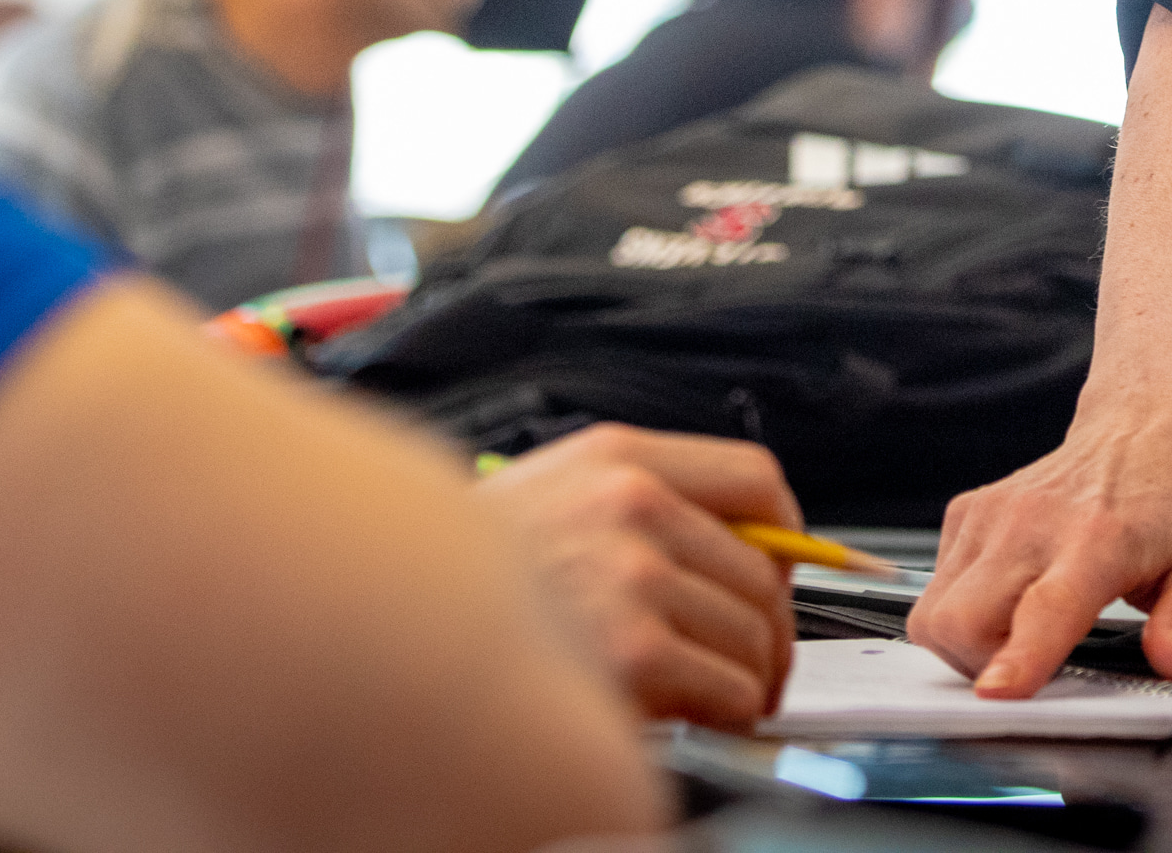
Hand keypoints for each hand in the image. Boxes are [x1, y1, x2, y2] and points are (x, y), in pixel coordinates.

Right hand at [475, 425, 800, 730]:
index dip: (785, 536)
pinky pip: (733, 690)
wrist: (386, 621)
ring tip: (704, 691)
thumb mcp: (554, 499)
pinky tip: (687, 713)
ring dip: (746, 678)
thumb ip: (642, 505)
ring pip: (757, 636)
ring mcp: (629, 574)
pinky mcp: (629, 650)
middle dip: (764, 630)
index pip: (755, 478)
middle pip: (766, 572)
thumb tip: (746, 548)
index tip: (784, 573)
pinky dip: (727, 713)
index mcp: (615, 457)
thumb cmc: (468, 577)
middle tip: (742, 661)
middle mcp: (628, 503)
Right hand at [907, 388, 1171, 696]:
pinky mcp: (968, 512)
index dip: (1018, 657)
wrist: (1148, 422)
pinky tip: (1008, 600)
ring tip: (1020, 638)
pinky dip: (961, 610)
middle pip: (962, 620)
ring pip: (935, 611)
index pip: (1047, 606)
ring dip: (967, 645)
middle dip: (982, 669)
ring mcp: (993, 514)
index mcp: (1098, 539)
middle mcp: (1033, 522)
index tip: (998, 692)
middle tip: (1031, 669)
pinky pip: (936, 586)